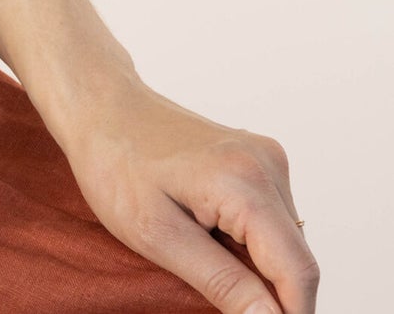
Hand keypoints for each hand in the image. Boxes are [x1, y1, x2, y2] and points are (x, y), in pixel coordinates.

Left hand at [59, 77, 316, 313]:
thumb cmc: (113, 164)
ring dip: (255, 263)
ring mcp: (266, 157)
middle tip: (209, 288)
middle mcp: (267, 163)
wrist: (99, 107)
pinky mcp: (259, 159)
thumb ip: (223, 283)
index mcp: (244, 182)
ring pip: (284, 241)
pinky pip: (270, 218)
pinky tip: (204, 226)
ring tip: (197, 246)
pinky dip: (248, 238)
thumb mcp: (159, 236)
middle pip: (294, 258)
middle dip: (267, 290)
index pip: (298, 271)